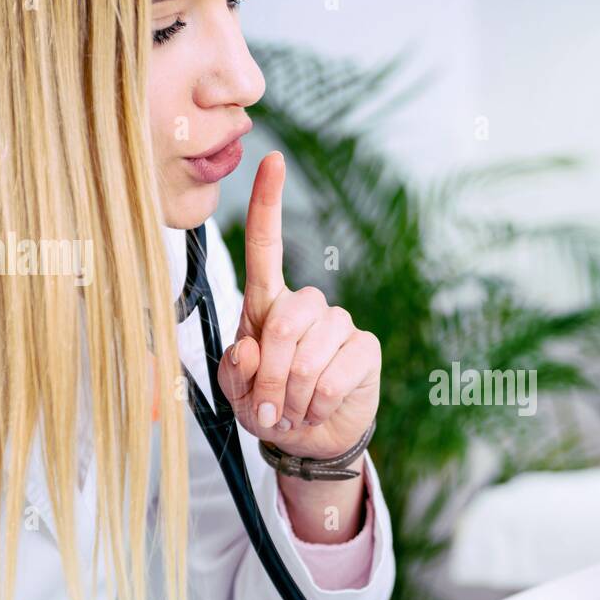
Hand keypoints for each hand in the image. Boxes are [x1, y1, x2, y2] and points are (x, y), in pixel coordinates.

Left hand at [216, 151, 380, 458]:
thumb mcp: (237, 395)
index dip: (268, 204)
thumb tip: (252, 349)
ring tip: (292, 412)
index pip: (266, 248)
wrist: (311, 440)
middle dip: (272, 374)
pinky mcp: (365, 348)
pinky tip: (317, 410)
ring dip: (294, 395)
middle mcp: (306, 307)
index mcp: (267, 306)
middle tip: (267, 409)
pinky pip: (335, 375)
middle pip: (287, 319)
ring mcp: (339, 325)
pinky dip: (318, 404)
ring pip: (311, 353)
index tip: (272, 159)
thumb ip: (235, 371)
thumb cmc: (269, 407)